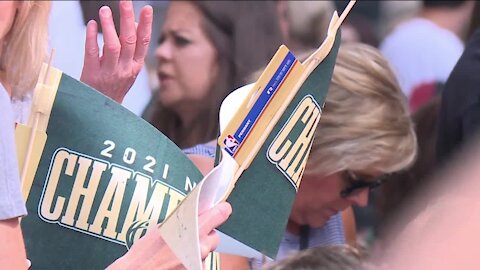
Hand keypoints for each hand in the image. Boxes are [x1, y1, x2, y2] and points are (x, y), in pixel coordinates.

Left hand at [80, 0, 152, 102]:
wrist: (102, 111)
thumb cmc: (114, 86)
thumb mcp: (127, 69)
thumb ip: (130, 49)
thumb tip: (132, 24)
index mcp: (135, 67)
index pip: (143, 43)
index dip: (145, 25)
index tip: (146, 8)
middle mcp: (125, 69)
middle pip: (129, 41)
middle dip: (127, 19)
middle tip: (125, 1)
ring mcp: (109, 73)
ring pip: (112, 46)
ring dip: (109, 26)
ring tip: (105, 9)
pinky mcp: (93, 75)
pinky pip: (92, 53)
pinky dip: (92, 37)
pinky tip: (92, 25)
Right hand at [107, 202, 231, 268]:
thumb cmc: (144, 255)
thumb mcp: (161, 229)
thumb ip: (180, 221)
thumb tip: (191, 215)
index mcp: (193, 231)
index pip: (219, 215)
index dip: (221, 210)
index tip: (222, 208)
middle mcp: (200, 248)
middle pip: (214, 237)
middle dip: (204, 235)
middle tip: (189, 237)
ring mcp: (200, 263)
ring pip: (206, 252)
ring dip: (197, 250)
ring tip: (176, 253)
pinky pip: (199, 264)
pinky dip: (192, 262)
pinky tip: (176, 263)